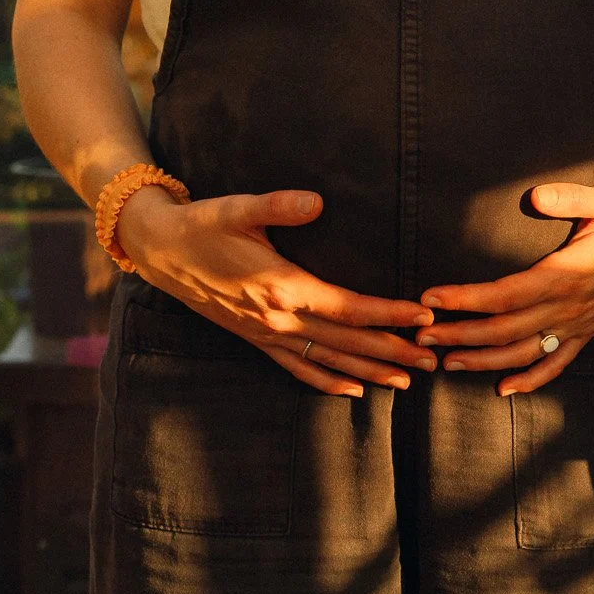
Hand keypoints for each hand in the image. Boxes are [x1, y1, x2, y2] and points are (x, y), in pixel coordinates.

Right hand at [118, 186, 437, 398]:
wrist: (160, 251)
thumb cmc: (203, 224)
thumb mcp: (239, 208)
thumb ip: (279, 205)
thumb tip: (317, 201)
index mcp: (281, 286)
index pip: (348, 307)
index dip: (388, 314)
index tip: (423, 316)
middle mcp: (277, 318)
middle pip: (346, 342)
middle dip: (392, 351)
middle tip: (433, 359)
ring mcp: (265, 334)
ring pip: (327, 361)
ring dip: (369, 372)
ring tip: (407, 380)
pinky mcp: (255, 338)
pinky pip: (297, 369)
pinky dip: (327, 382)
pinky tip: (353, 391)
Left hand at [418, 183, 593, 394]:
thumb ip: (570, 198)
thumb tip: (535, 197)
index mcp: (568, 274)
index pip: (505, 294)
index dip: (466, 300)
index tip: (430, 299)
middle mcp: (571, 306)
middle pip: (505, 330)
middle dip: (461, 335)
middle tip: (422, 337)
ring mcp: (581, 323)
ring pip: (525, 352)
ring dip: (485, 361)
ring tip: (447, 363)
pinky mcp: (590, 329)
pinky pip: (558, 363)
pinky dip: (531, 379)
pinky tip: (505, 389)